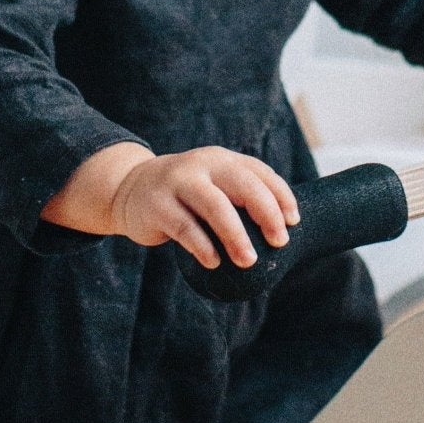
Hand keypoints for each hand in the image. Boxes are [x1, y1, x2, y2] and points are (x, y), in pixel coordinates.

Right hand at [108, 147, 299, 268]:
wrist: (130, 188)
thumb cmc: (185, 196)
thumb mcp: (213, 186)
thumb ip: (239, 199)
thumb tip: (281, 233)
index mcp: (222, 160)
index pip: (260, 173)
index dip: (281, 196)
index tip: (293, 222)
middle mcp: (202, 166)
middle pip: (243, 185)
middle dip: (266, 213)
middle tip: (280, 242)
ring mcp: (177, 182)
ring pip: (214, 206)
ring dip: (235, 235)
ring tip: (248, 260)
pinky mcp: (157, 205)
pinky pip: (184, 227)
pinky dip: (202, 246)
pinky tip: (214, 262)